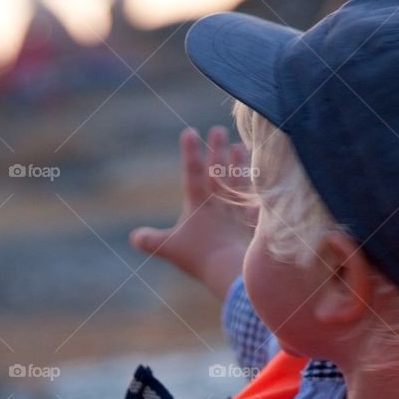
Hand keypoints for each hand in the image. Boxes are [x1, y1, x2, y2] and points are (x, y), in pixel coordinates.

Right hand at [129, 125, 256, 300]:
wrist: (231, 268)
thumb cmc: (198, 258)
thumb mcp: (169, 248)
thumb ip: (151, 241)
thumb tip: (134, 237)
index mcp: (198, 204)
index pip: (192, 172)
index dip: (190, 152)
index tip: (190, 131)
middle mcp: (219, 202)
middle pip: (217, 171)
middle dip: (216, 149)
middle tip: (218, 130)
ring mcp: (238, 210)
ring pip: (237, 180)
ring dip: (238, 163)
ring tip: (239, 147)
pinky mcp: (253, 221)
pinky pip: (257, 200)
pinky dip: (259, 189)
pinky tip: (264, 180)